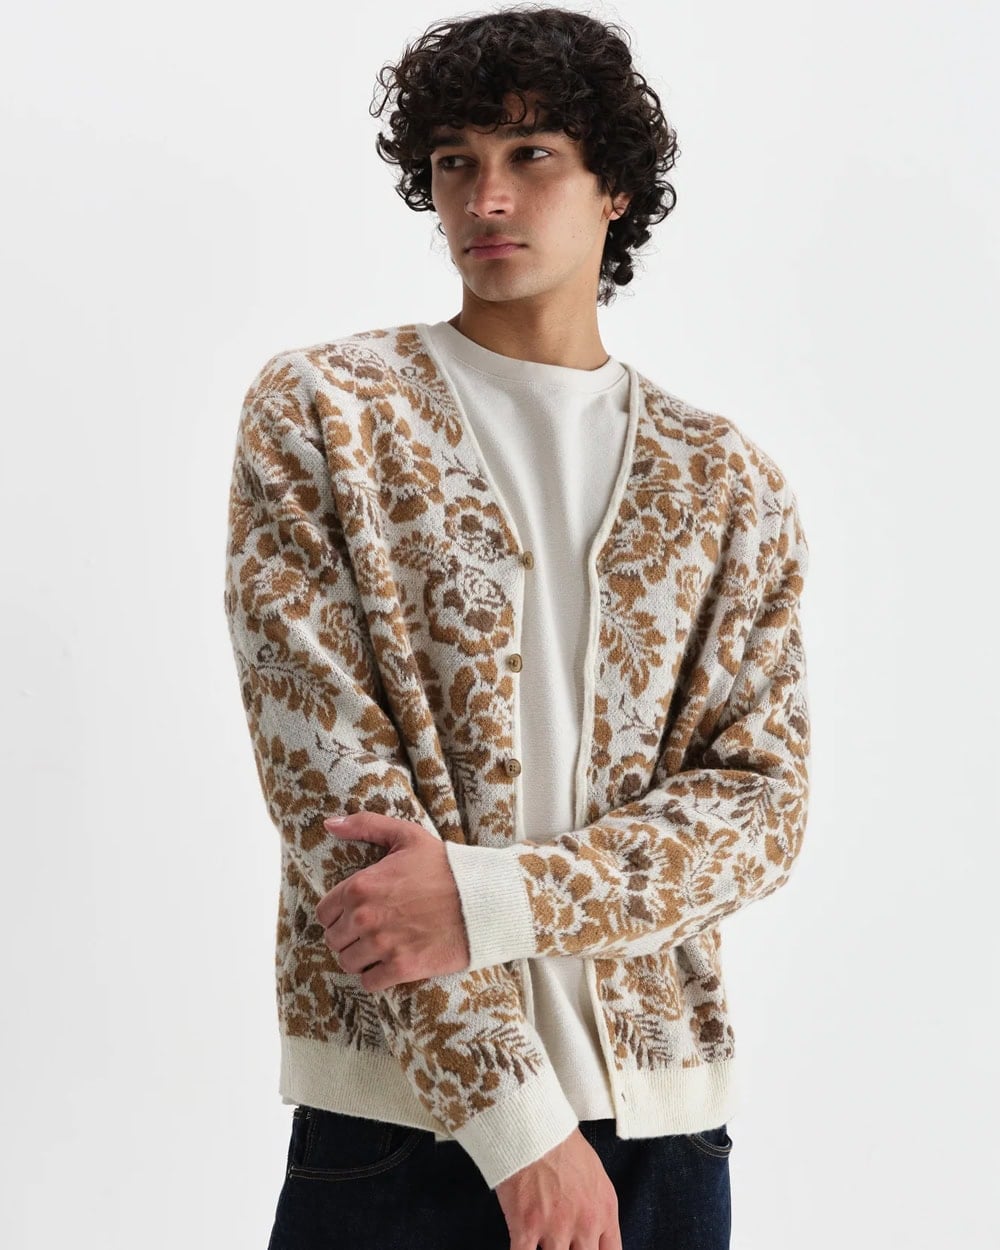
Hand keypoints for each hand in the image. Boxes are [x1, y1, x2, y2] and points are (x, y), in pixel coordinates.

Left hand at [315, 811, 470, 991]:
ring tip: (379, 948)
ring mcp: (383, 945)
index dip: (337, 914)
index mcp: (360, 886)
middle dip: (348, 937)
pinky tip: (390, 963)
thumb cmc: (444, 866)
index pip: (324, 913)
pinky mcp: (402, 968)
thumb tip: (329, 824)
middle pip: (333, 941)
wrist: (483, 898)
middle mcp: (365, 918)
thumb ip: (364, 826)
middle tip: (369, 931)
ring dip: (360, 959)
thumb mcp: (406, 835)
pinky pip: (370, 983)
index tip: (353, 914)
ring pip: (348, 963)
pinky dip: (376, 977)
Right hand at [494, 1127, 621, 1249]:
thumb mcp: (597, 1178)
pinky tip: (523, 1246)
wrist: (533, 1127)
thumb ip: (599, 1212)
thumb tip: (595, 1235)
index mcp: (604, 1212)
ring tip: (542, 1239)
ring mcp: (555, 1229)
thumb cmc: (563, 1146)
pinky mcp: (526, 1228)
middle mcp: (584, 1225)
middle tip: (563, 1243)